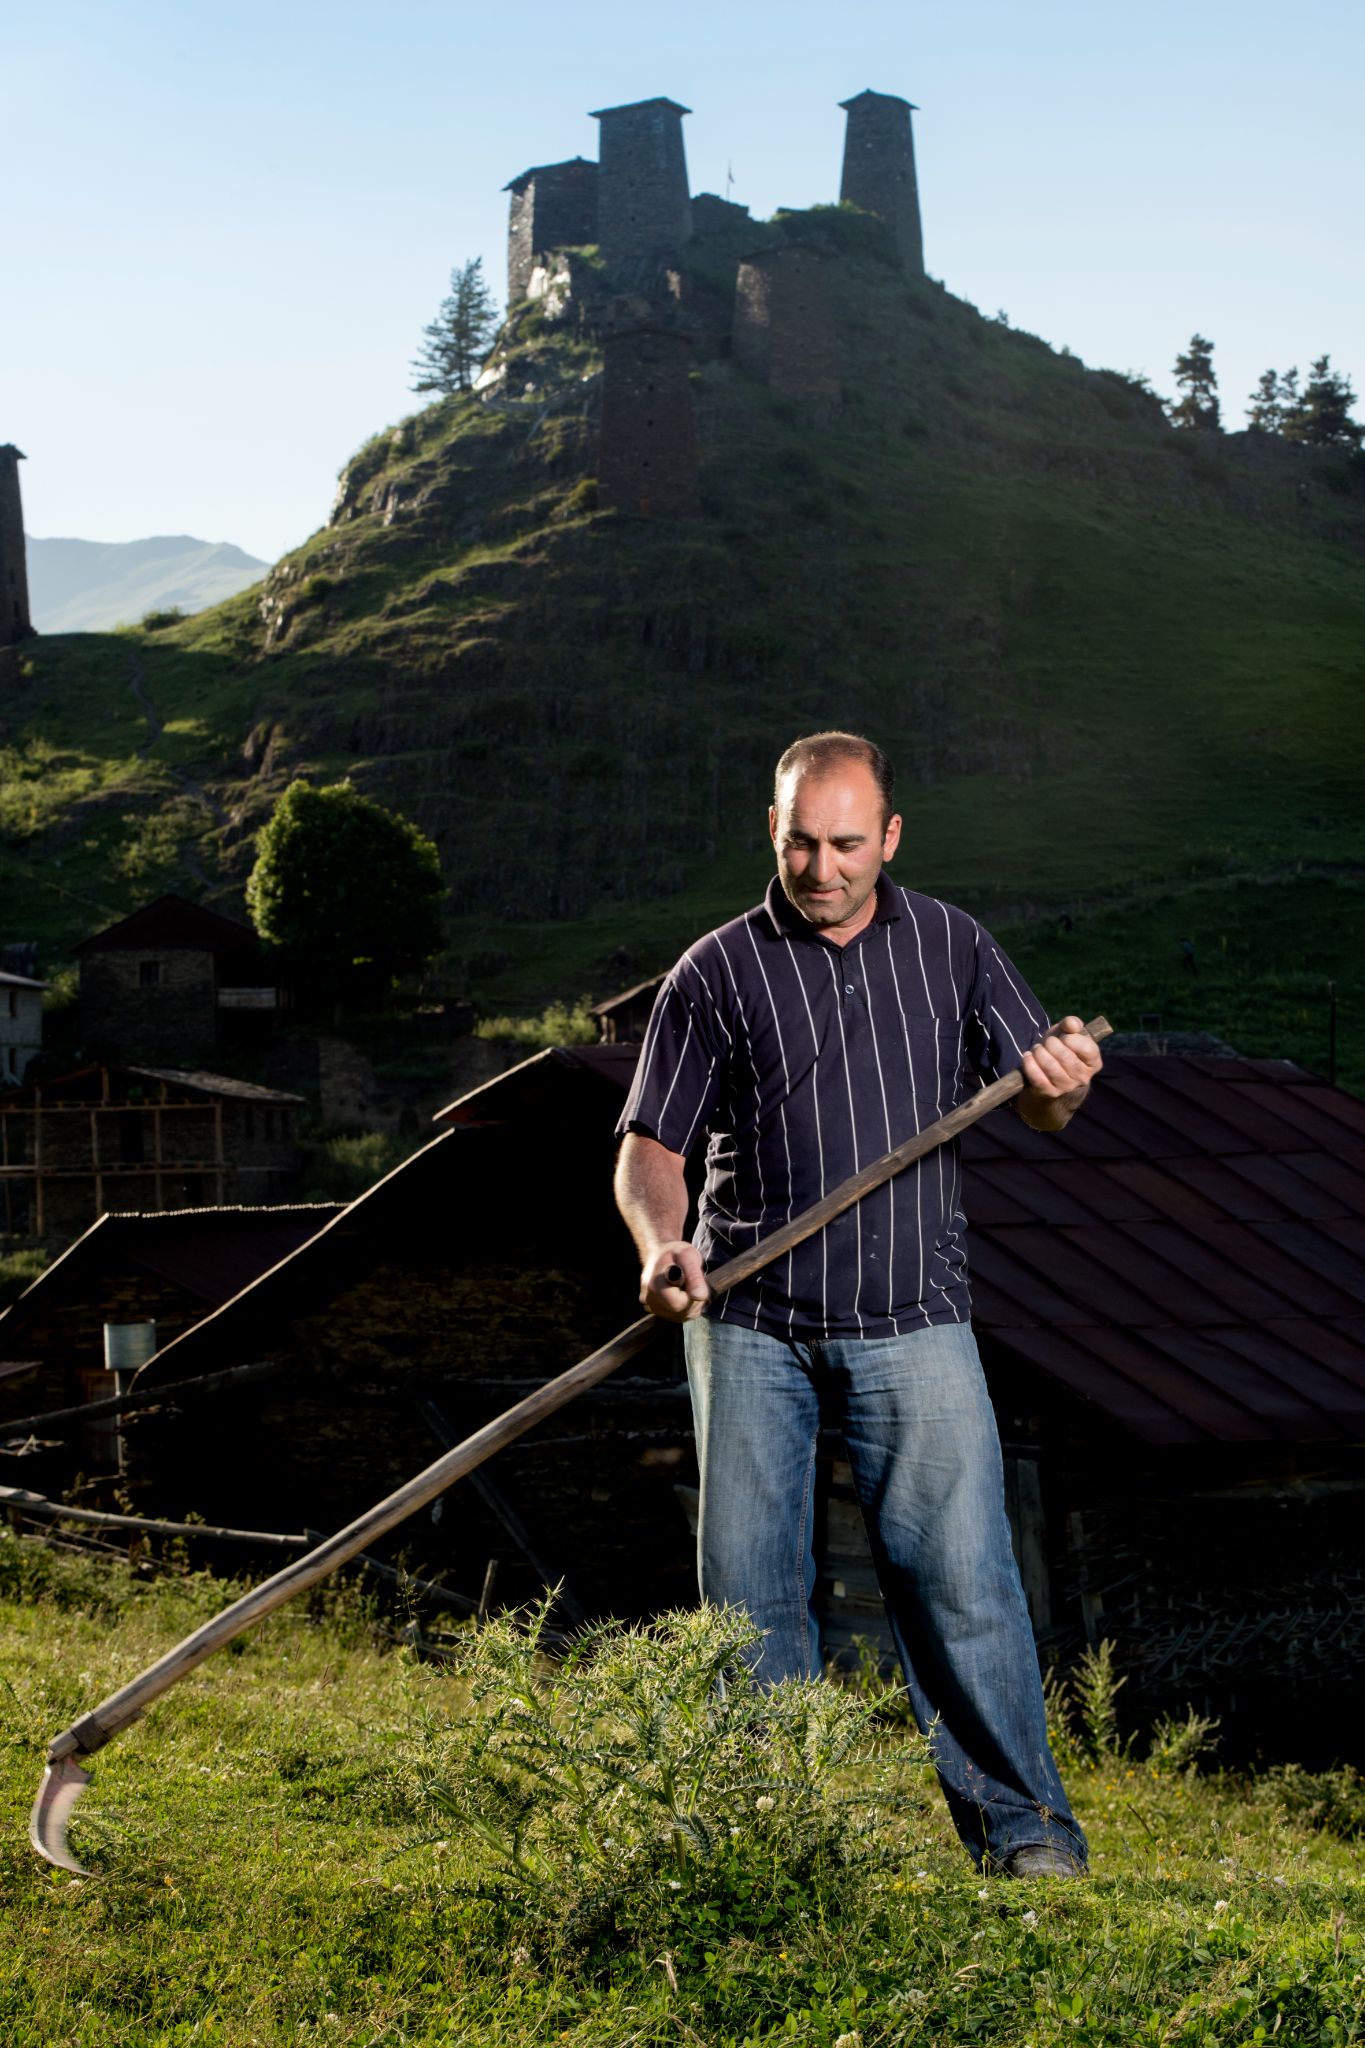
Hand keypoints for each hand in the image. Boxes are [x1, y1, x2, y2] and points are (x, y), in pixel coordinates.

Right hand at [641, 1242, 710, 1321]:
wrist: (660, 1253)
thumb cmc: (674, 1252)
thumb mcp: (687, 1256)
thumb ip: (694, 1275)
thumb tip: (700, 1296)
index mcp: (654, 1286)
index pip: (679, 1304)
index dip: (691, 1293)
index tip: (690, 1278)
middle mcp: (649, 1301)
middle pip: (682, 1311)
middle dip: (692, 1298)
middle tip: (689, 1280)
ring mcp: (652, 1308)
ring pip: (683, 1315)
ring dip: (690, 1302)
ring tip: (684, 1284)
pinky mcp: (657, 1312)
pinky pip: (681, 1315)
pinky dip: (686, 1306)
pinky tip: (681, 1292)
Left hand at [1017, 1016, 1102, 1130]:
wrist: (1049, 1071)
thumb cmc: (1061, 1047)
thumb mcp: (1067, 1032)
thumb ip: (1072, 1024)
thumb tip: (1071, 1024)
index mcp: (1094, 1062)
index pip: (1087, 1049)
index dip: (1071, 1039)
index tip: (1063, 1037)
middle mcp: (1083, 1078)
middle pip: (1065, 1056)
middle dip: (1051, 1044)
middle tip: (1047, 1042)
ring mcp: (1067, 1087)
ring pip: (1050, 1066)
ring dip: (1039, 1052)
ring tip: (1037, 1049)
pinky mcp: (1050, 1092)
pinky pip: (1037, 1077)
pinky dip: (1029, 1063)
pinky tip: (1028, 1056)